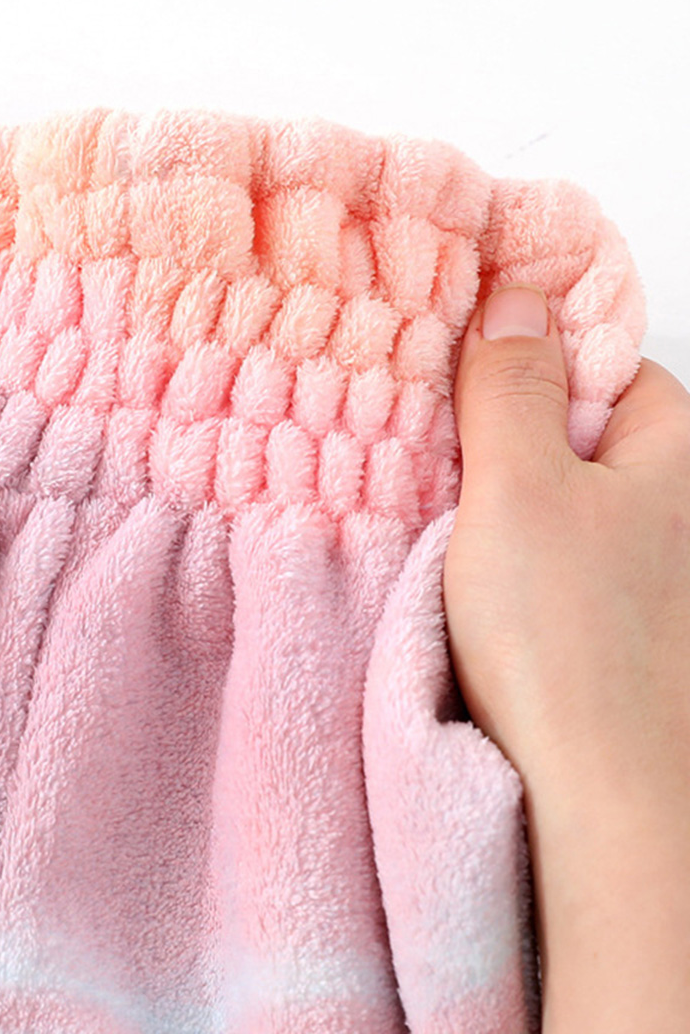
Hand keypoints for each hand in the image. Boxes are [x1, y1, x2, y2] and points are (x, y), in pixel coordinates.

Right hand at [442, 283, 689, 810]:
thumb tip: (513, 301)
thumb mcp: (522, 486)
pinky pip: (534, 547)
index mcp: (674, 451)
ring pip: (543, 489)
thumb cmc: (570, 642)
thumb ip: (514, 386)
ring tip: (435, 519)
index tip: (456, 379)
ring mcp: (632, 560)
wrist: (596, 795)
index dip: (524, 362)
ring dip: (483, 495)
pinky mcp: (592, 611)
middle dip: (493, 432)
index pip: (598, 359)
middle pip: (565, 422)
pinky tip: (457, 571)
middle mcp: (664, 502)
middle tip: (431, 455)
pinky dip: (490, 547)